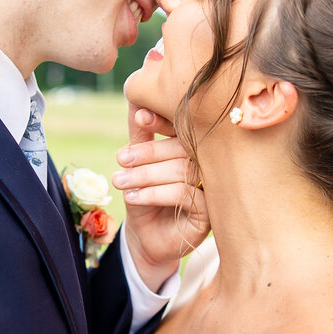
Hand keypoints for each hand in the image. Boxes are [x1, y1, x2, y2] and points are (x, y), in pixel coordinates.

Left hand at [113, 103, 209, 291]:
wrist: (146, 238)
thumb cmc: (144, 196)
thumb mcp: (138, 163)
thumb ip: (140, 132)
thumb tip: (135, 95)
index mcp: (194, 148)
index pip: (184, 127)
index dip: (164, 120)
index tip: (141, 119)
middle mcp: (209, 165)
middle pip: (183, 149)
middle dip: (148, 152)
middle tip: (121, 158)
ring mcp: (212, 188)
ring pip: (182, 171)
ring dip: (146, 174)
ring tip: (119, 181)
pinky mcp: (210, 212)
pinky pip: (183, 195)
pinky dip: (154, 193)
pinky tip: (132, 197)